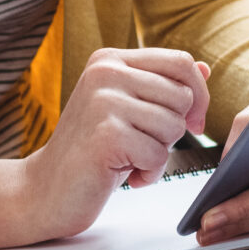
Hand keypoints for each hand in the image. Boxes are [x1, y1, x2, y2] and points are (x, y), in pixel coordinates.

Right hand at [0, 48, 209, 248]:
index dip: (199, 95)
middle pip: (183, 96)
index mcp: (110, 60)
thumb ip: (162, 87)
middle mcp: (105, 73)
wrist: (43, 190)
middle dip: (174, 129)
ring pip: (174, 126)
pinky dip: (148, 172)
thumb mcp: (127, 110)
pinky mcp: (106, 135)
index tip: (192, 122)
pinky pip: (158, 154)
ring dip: (159, 153)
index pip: (181, 61)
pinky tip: (124, 174)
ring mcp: (103, 102)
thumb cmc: (91, 152)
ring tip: (129, 158)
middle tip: (141, 144)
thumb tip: (205, 68)